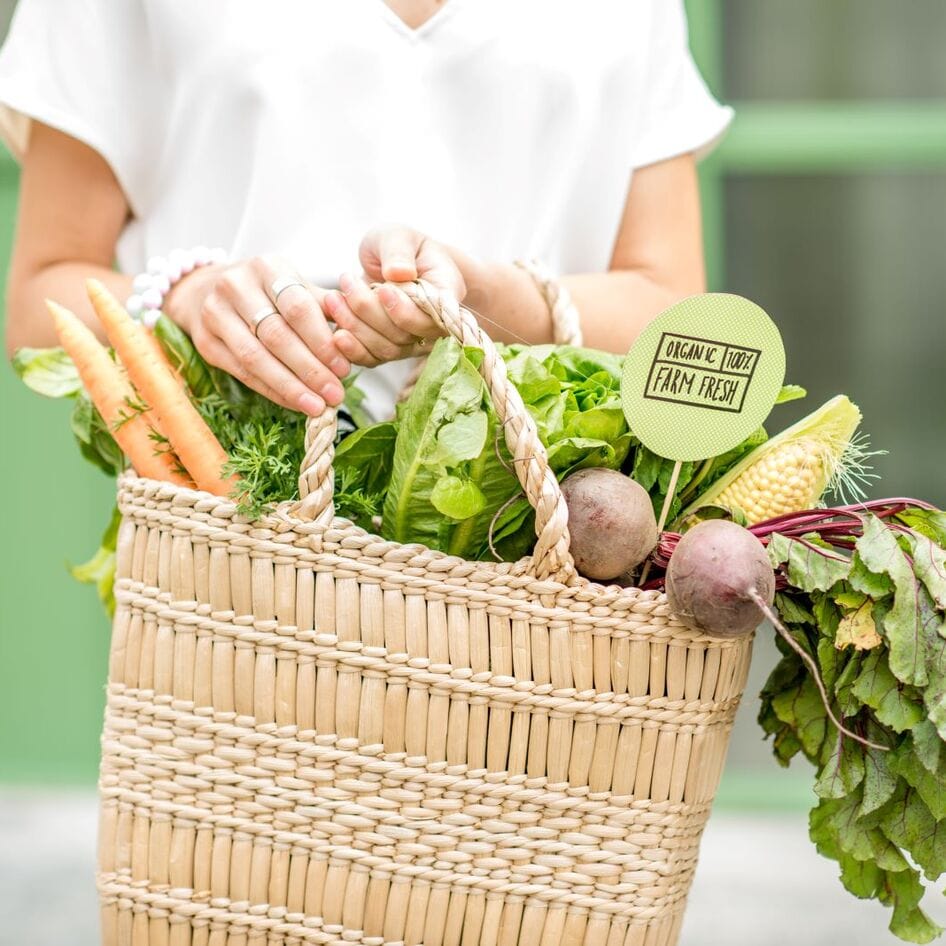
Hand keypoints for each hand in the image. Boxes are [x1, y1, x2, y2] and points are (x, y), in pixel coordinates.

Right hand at [164, 255, 348, 414]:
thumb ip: (323, 306)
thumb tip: (356, 335)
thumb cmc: (266, 290)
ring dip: (290, 387)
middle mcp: (236, 286)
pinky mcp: (206, 342)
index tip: (344, 368)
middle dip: (310, 369)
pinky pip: (242, 373)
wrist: (205, 289)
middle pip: (277, 335)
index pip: (298, 307)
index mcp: (267, 267)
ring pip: (256, 357)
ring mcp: (215, 314)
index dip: (322, 341)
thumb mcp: (294, 285)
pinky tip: (295, 403)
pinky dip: (272, 391)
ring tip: (317, 406)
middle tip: (335, 394)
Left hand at [323, 226, 465, 366]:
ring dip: (356, 327)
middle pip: (405, 335)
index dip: (405, 310)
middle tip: (346, 281)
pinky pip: (373, 359)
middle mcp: (433, 324)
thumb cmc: (398, 245)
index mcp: (446, 293)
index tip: (381, 289)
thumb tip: (399, 273)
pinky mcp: (389, 349)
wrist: (391, 263)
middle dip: (371, 312)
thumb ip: (399, 252)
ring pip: (387, 349)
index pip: (432, 316)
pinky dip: (353, 349)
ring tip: (333, 298)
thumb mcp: (398, 236)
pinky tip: (336, 333)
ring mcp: (412, 341)